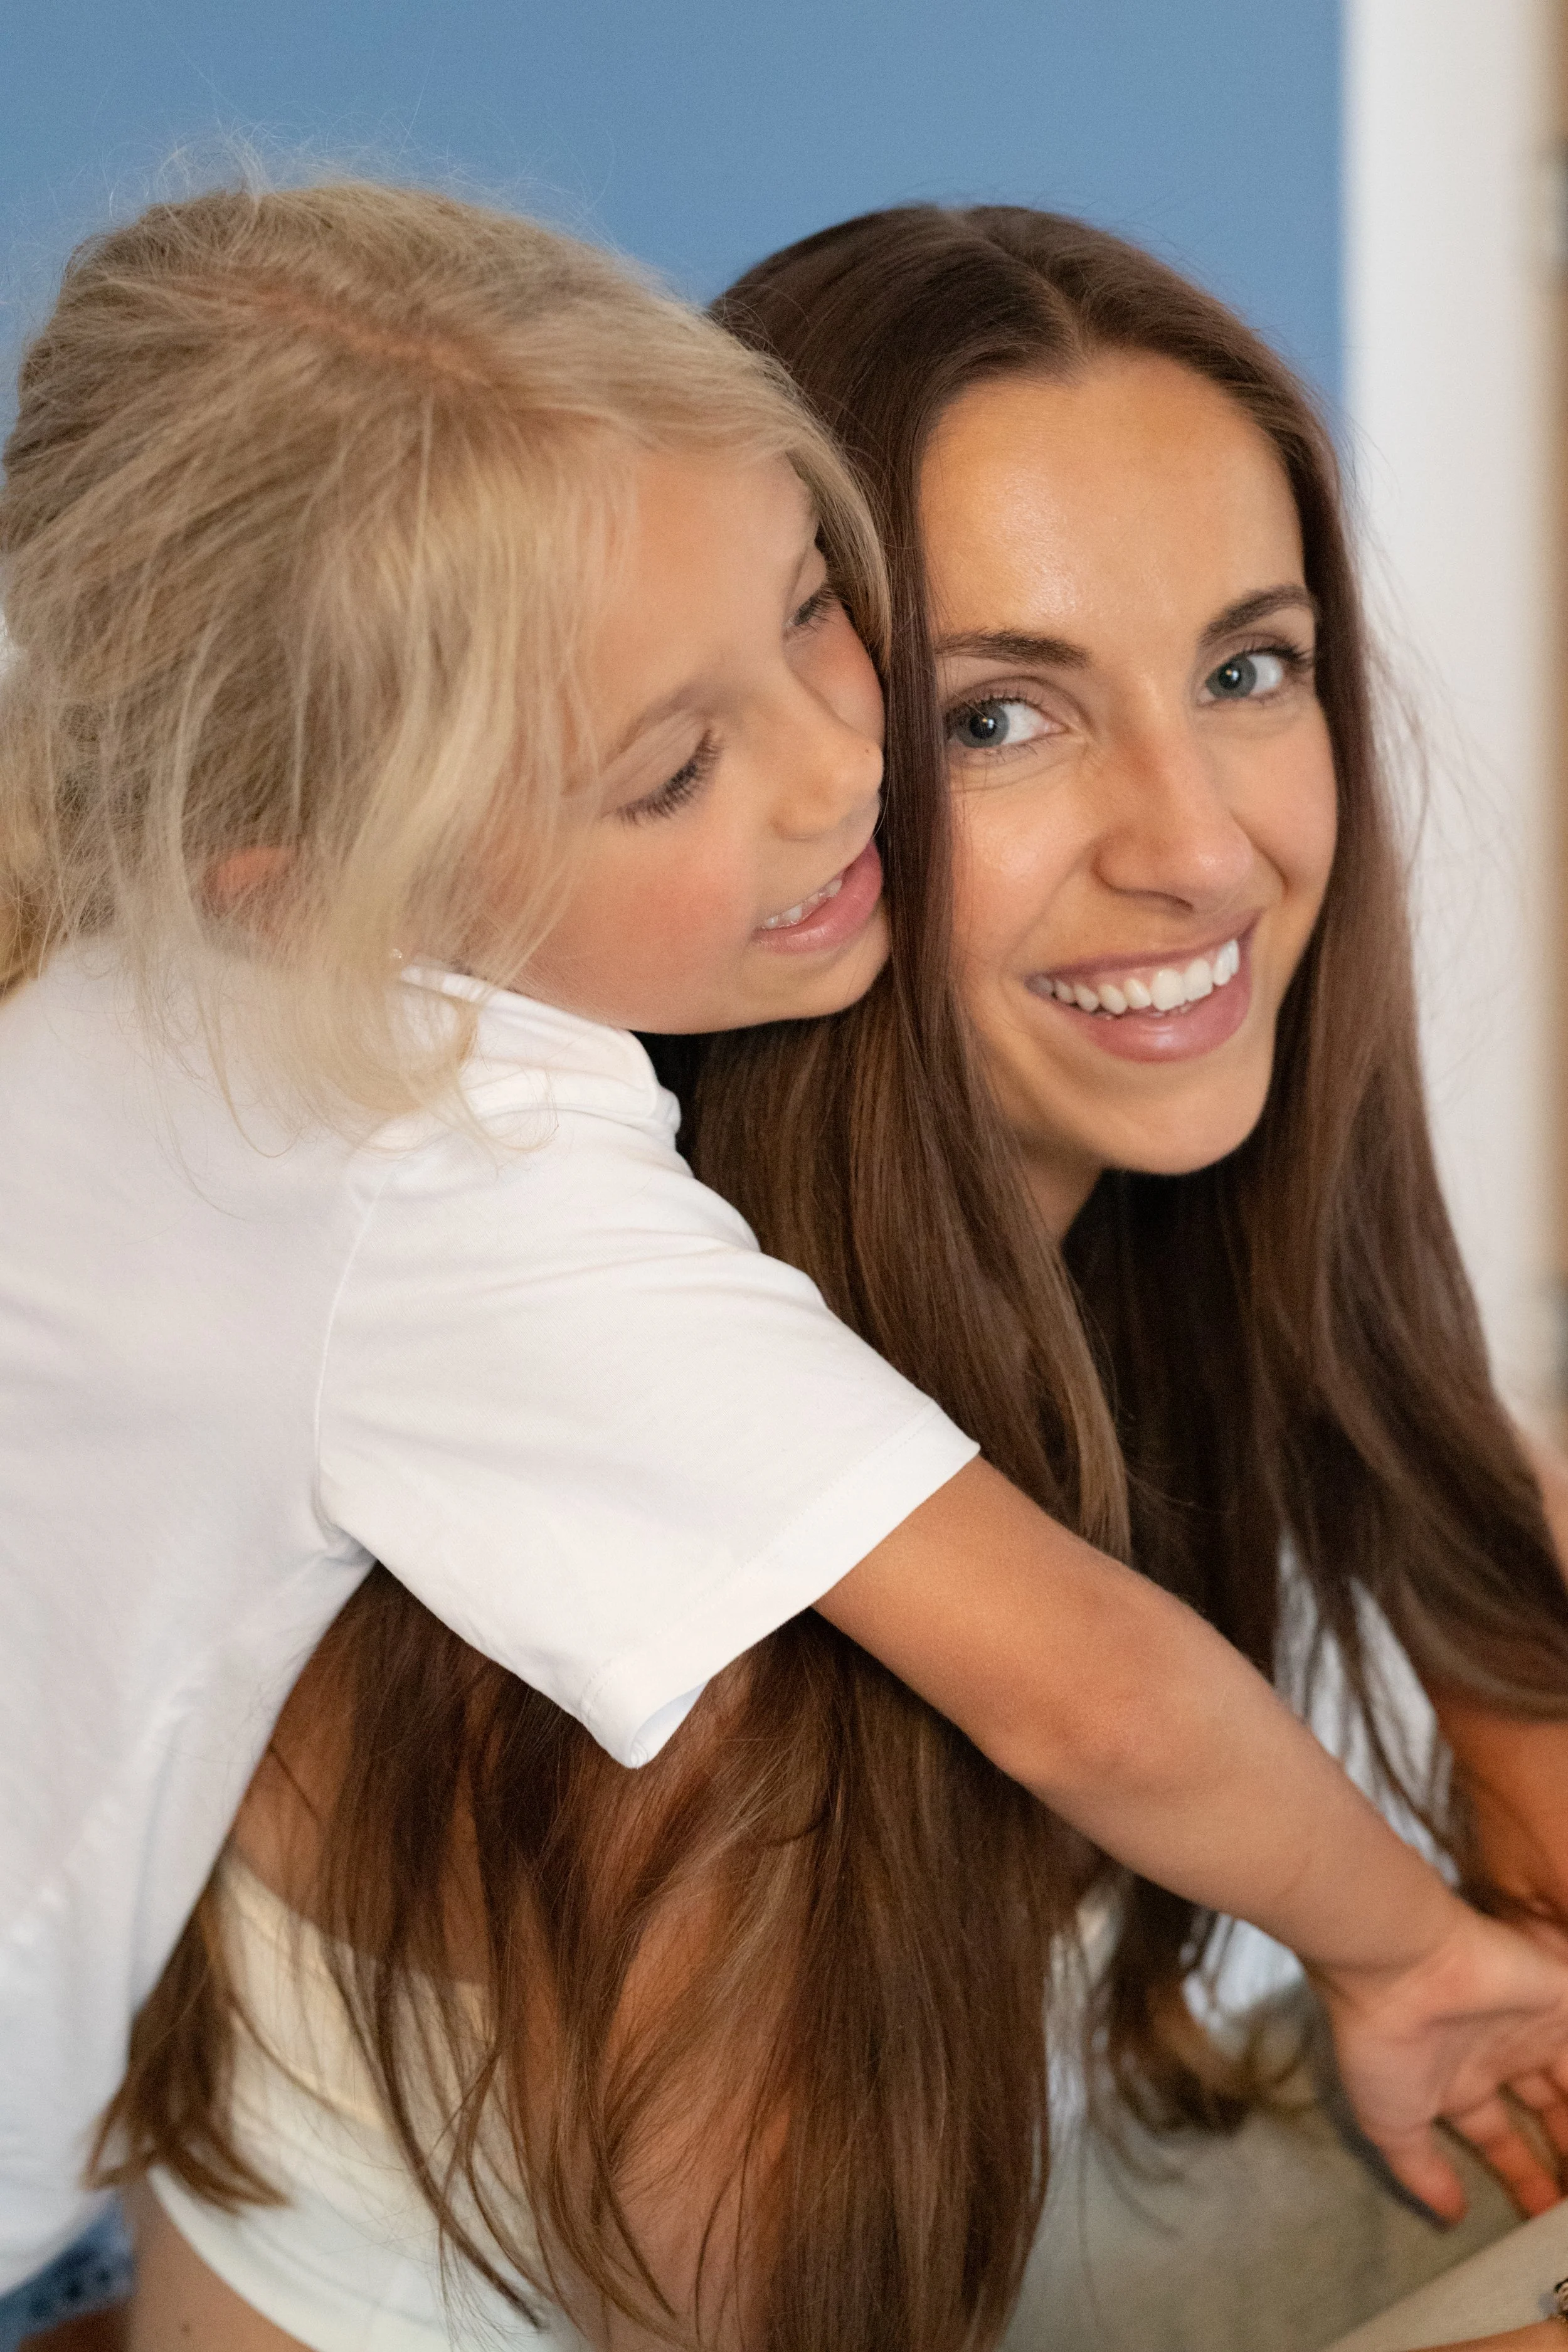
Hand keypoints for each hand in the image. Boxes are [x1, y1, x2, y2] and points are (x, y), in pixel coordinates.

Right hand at [1320, 1901, 1567, 2218]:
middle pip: (1550, 2113)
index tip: (1542, 2216)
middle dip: (1564, 2153)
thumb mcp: (1391, 2123)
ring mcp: (1534, 2027)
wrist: (1399, 1965)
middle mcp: (1499, 2052)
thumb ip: (1420, 2170)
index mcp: (1457, 2078)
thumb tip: (1449, 2215)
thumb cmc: (1383, 2040)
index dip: (1525, 2179)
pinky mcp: (1563, 2001)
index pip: (1502, 2140)